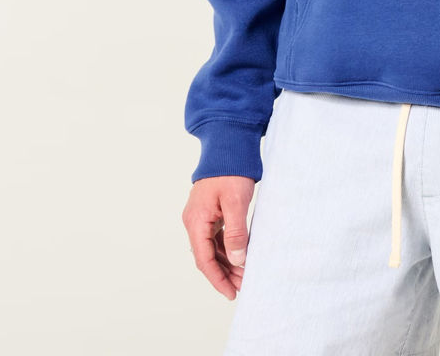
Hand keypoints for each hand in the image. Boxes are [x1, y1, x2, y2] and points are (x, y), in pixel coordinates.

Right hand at [182, 175, 255, 299]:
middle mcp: (195, 222)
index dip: (217, 278)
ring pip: (212, 248)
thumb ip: (236, 233)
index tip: (231, 293)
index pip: (204, 259)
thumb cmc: (231, 171)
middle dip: (224, 273)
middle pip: (207, 256)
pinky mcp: (211, 212)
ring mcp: (202, 217)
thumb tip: (238, 260)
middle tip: (243, 286)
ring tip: (244, 275)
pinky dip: (228, 248)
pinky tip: (240, 256)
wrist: (228, 147)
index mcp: (196, 221)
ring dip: (227, 262)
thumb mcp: (236, 203)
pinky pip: (217, 237)